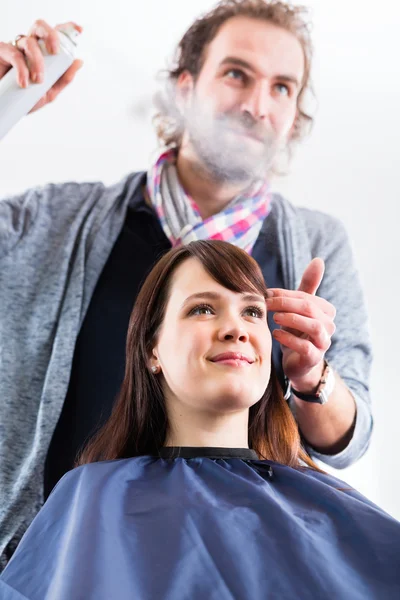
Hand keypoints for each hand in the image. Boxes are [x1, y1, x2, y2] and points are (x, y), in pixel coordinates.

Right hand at [0, 20, 82, 112]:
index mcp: (42, 51)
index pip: (53, 34)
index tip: (79, 29)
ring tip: (38, 81)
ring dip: (37, 61)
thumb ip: (64, 78)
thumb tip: (79, 61)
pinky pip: (14, 54)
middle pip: (40, 27)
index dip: (66, 27)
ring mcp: (15, 48)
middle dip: (51, 35)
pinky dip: (21, 68)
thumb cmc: (28, 98)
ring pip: (29, 43)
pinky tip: (24, 83)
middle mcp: (29, 45)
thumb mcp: (50, 91)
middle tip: (55, 53)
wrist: (8, 109)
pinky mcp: (3, 53)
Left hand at [266, 258, 335, 392]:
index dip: (285, 293)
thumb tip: (319, 260)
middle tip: (267, 303)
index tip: (266, 293)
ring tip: (274, 318)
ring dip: (292, 319)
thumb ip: (307, 286)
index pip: (306, 297)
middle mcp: (329, 326)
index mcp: (326, 311)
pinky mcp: (314, 358)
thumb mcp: (300, 308)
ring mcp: (324, 343)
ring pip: (314, 327)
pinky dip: (290, 339)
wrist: (298, 363)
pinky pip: (306, 347)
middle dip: (286, 303)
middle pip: (310, 308)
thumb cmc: (298, 331)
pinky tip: (276, 334)